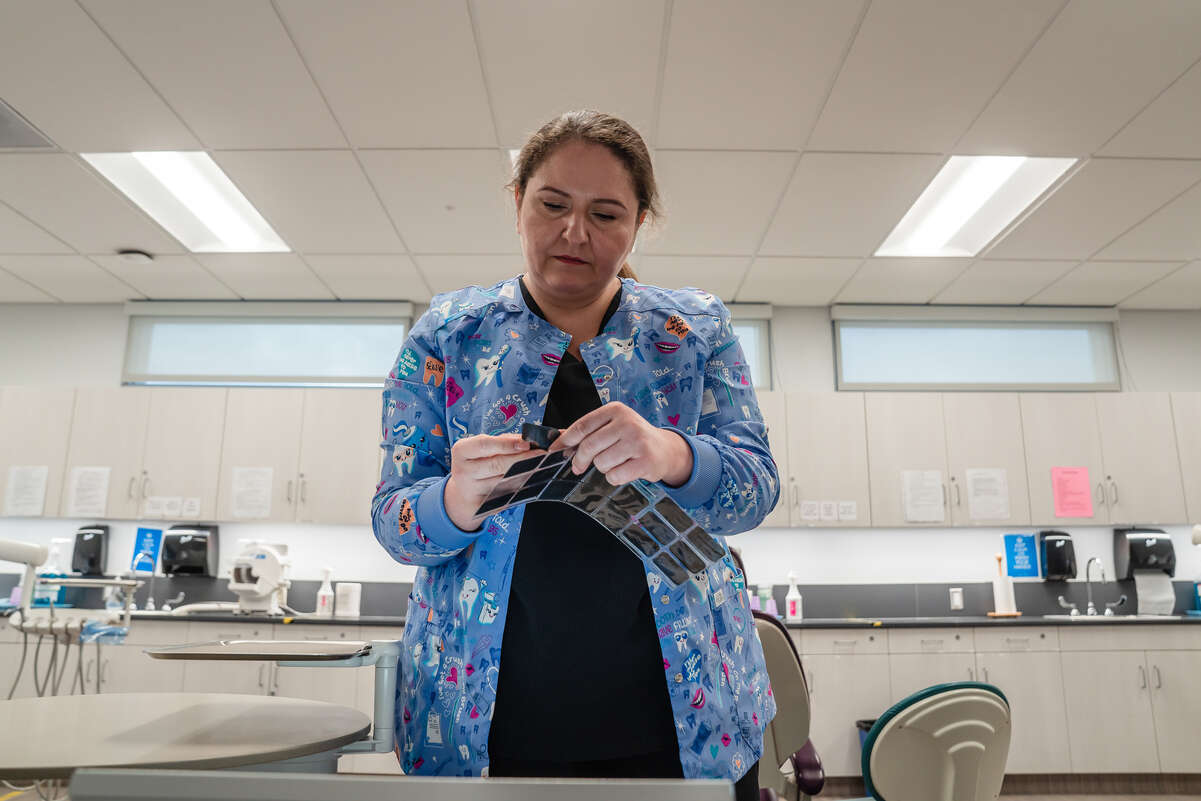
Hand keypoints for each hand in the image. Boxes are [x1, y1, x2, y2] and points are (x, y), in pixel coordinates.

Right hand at [444, 433, 541, 530]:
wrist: (463, 495)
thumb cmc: (477, 465)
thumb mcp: (482, 450)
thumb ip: (503, 442)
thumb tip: (526, 440)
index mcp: (462, 451)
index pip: (485, 444)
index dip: (507, 443)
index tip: (526, 443)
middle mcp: (462, 471)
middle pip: (497, 464)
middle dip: (523, 458)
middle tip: (542, 454)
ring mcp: (470, 490)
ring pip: (504, 481)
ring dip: (525, 474)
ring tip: (540, 466)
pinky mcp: (480, 507)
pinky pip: (505, 496)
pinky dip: (520, 488)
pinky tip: (531, 481)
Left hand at [554, 402, 691, 486]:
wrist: (665, 450)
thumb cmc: (632, 438)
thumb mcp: (612, 427)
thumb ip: (587, 431)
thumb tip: (558, 440)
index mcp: (616, 410)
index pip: (582, 426)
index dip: (565, 441)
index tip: (554, 450)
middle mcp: (627, 422)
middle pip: (588, 446)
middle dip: (579, 460)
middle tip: (578, 466)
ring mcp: (637, 441)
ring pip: (600, 463)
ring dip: (603, 468)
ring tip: (616, 462)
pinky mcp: (645, 461)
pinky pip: (614, 476)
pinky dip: (616, 477)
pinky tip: (626, 469)